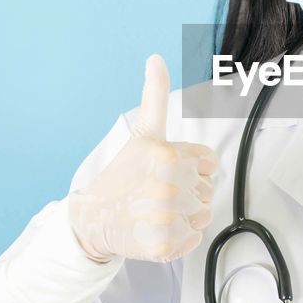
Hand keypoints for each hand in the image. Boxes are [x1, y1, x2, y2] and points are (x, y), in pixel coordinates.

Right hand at [68, 54, 218, 263]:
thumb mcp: (143, 132)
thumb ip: (154, 95)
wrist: (93, 218)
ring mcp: (165, 216)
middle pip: (208, 190)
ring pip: (203, 215)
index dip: (194, 168)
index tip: (173, 171)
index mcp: (168, 156)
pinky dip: (180, 238)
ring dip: (186, 216)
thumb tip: (155, 57)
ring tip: (158, 210)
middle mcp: (169, 185)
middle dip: (190, 192)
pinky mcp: (163, 244)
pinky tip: (157, 228)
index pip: (210, 164)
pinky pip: (193, 238)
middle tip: (160, 193)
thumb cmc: (122, 175)